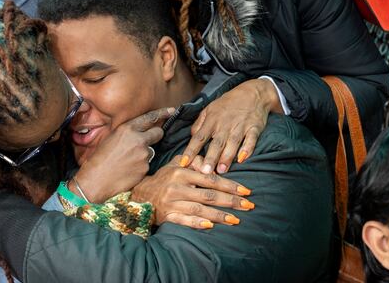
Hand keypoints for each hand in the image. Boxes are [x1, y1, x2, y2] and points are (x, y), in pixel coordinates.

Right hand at [74, 107, 175, 202]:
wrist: (95, 180)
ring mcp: (143, 154)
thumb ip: (126, 134)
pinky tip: (128, 171)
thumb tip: (138, 133)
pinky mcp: (145, 168)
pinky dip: (140, 167)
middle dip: (156, 135)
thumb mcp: (110, 139)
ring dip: (143, 155)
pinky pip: (147, 165)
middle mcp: (137, 139)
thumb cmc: (99, 160)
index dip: (162, 113)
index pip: (149, 118)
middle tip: (148, 141)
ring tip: (127, 162)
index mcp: (126, 129)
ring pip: (151, 151)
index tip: (172, 110)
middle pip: (158, 132)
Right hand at [131, 156, 253, 228]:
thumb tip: (210, 164)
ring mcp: (172, 203)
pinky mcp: (167, 216)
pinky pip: (184, 220)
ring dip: (219, 215)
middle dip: (231, 201)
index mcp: (181, 173)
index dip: (229, 185)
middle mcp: (177, 187)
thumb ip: (194, 161)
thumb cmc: (163, 178)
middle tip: (248, 205)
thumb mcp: (176, 164)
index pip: (210, 179)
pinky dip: (197, 223)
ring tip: (236, 220)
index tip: (246, 191)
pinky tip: (210, 226)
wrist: (140, 195)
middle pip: (208, 195)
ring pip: (199, 209)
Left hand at [180, 78, 280, 173]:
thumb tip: (191, 138)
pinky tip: (242, 159)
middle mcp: (225, 124)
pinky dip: (247, 149)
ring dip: (227, 157)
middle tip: (204, 172)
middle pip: (216, 143)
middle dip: (210, 158)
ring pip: (232, 143)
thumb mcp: (210, 109)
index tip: (184, 162)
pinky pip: (251, 139)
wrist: (252, 93)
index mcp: (212, 120)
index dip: (191, 150)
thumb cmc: (228, 103)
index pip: (199, 137)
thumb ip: (200, 124)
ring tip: (221, 171)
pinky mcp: (254, 128)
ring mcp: (240, 126)